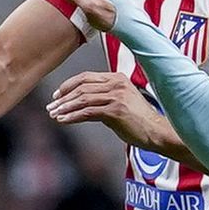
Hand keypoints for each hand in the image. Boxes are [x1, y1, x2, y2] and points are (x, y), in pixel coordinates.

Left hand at [47, 71, 165, 146]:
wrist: (157, 132)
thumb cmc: (139, 121)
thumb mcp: (120, 103)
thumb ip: (102, 99)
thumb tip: (79, 105)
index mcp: (117, 78)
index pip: (86, 77)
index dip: (68, 86)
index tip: (57, 96)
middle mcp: (116, 83)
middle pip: (82, 87)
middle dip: (63, 98)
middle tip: (51, 107)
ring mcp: (116, 96)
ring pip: (82, 99)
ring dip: (65, 108)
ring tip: (54, 115)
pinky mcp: (116, 110)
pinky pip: (87, 112)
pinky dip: (73, 116)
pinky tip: (63, 121)